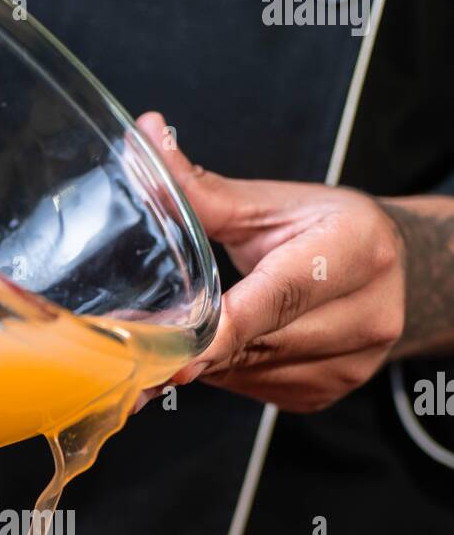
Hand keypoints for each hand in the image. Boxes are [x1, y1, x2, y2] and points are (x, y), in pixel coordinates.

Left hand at [138, 112, 405, 411]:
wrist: (390, 271)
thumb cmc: (327, 229)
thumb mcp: (273, 202)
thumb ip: (205, 189)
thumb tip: (147, 140)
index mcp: (357, 249)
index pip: (279, 297)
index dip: (224, 330)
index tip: (178, 357)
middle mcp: (367, 312)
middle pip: (259, 343)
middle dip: (198, 347)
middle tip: (145, 345)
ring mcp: (352, 363)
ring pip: (252, 373)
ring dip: (211, 359)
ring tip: (193, 332)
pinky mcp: (328, 393)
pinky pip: (257, 391)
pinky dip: (230, 373)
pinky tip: (229, 346)